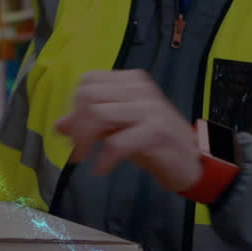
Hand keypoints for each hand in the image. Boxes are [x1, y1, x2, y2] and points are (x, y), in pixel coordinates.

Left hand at [55, 70, 201, 192]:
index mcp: (132, 81)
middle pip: (88, 96)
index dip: (75, 107)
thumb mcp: (119, 129)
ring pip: (98, 114)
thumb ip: (92, 123)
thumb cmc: (154, 143)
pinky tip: (102, 169)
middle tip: (79, 149)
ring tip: (86, 158)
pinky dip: (103, 159)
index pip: (88, 81)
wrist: (191, 161)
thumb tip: (59, 125)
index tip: (75, 131)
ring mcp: (150, 108)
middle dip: (77, 125)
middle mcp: (140, 88)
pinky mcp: (155, 131)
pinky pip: (116, 143)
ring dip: (85, 141)